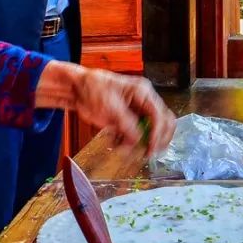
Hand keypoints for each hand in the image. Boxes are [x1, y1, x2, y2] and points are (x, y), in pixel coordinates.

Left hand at [34, 62, 175, 156]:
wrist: (78, 89)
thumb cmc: (93, 88)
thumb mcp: (110, 106)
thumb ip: (126, 124)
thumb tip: (138, 140)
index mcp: (143, 92)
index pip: (159, 115)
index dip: (158, 134)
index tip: (150, 148)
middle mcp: (144, 102)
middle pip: (163, 123)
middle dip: (157, 140)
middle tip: (147, 154)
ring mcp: (137, 112)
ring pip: (151, 132)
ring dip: (141, 144)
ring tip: (125, 149)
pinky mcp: (129, 121)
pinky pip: (136, 136)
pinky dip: (129, 144)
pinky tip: (116, 144)